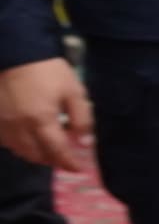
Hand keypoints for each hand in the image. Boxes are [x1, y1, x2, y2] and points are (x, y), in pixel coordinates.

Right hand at [0, 58, 94, 172]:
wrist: (16, 53)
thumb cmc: (48, 71)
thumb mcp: (74, 91)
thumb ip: (81, 119)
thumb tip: (84, 143)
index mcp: (41, 121)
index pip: (57, 152)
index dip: (69, 163)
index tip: (79, 169)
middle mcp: (19, 128)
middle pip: (37, 156)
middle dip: (53, 160)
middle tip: (65, 158)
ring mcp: (3, 125)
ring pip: (20, 151)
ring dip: (36, 155)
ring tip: (49, 149)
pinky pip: (6, 142)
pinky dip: (20, 145)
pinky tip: (29, 138)